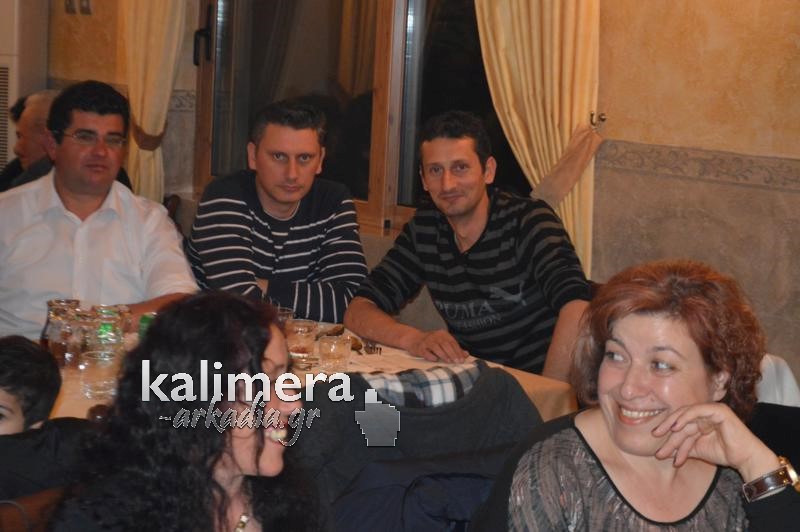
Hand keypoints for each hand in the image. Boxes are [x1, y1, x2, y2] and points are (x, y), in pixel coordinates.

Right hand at [406, 329, 468, 362]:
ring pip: (436, 347)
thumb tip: (466, 354)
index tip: (462, 360)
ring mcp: (426, 341)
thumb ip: (455, 349)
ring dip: (443, 355)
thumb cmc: (432, 343)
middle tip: (457, 362)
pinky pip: (426, 352)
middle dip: (452, 354)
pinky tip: (435, 359)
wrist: (414, 340)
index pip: (452, 342)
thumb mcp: (443, 343)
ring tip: (449, 362)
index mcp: (442, 334)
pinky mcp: (420, 347)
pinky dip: (431, 356)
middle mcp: (435, 336)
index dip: (458, 351)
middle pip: (445, 344)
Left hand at [652, 402, 778, 481]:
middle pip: (681, 420)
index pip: (681, 426)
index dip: (668, 435)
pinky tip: (675, 426)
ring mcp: (712, 410)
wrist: (745, 458)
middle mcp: (705, 414)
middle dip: (667, 430)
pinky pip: (697, 410)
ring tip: (662, 435)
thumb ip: (683, 447)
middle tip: (654, 437)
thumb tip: (663, 451)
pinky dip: (685, 417)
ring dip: (673, 427)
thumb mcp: (697, 450)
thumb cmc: (724, 453)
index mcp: (701, 421)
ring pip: (686, 416)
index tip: (656, 445)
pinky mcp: (719, 410)